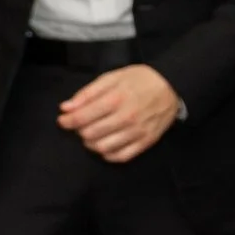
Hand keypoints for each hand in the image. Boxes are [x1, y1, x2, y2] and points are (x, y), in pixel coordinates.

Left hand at [58, 64, 181, 161]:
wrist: (171, 86)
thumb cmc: (139, 80)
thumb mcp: (111, 77)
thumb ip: (87, 93)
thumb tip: (66, 108)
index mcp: (116, 99)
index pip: (82, 118)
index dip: (67, 121)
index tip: (63, 120)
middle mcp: (126, 118)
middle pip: (90, 135)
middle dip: (79, 131)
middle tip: (81, 125)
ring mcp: (137, 132)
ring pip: (103, 148)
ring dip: (91, 143)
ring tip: (92, 134)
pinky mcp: (146, 142)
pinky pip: (121, 157)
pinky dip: (108, 154)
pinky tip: (105, 144)